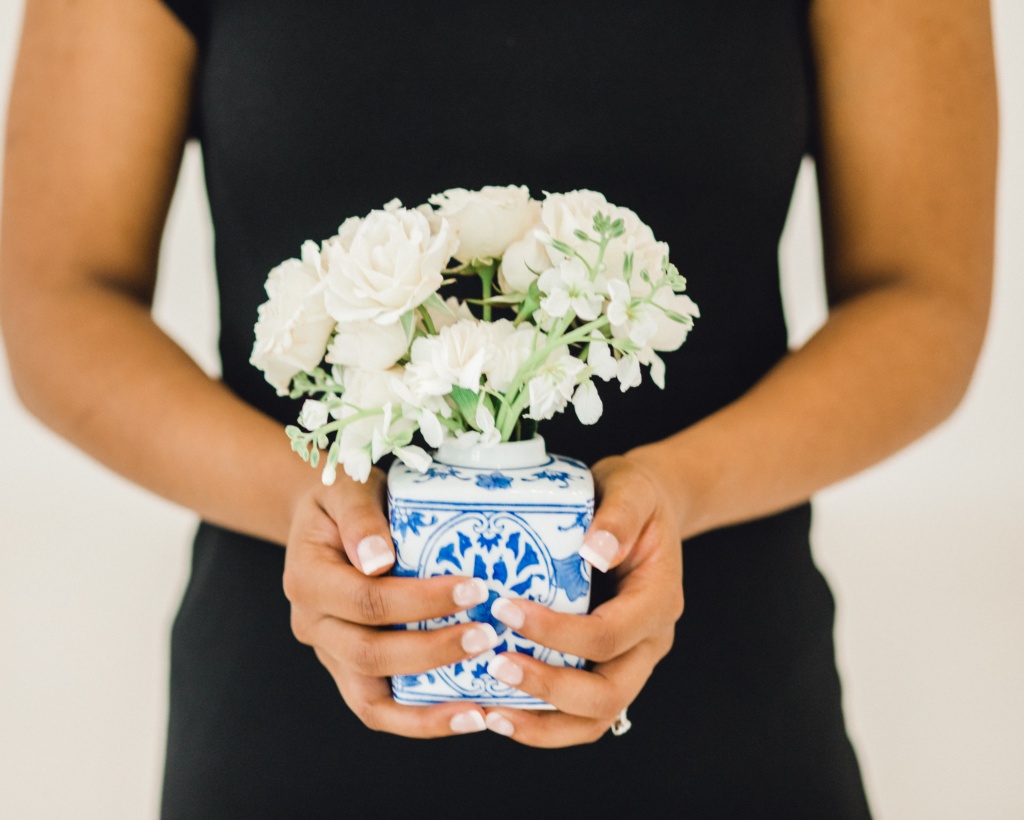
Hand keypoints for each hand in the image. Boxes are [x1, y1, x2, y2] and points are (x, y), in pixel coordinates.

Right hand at [282, 467, 503, 736]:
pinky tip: (468, 716)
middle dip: (433, 650)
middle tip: (487, 636)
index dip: (420, 600)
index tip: (473, 588)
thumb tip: (379, 560)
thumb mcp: (349, 487)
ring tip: (481, 705)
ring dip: (428, 707)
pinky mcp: (351, 672)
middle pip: (370, 654)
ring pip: (371, 701)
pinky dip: (421, 722)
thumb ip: (361, 517)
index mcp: (307, 579)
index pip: (366, 600)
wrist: (327, 518)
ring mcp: (330, 654)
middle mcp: (312, 625)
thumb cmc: (346, 498)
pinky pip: (381, 710)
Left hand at [481, 453, 684, 746]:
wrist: (645, 510)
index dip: (557, 632)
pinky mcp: (604, 668)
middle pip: (608, 693)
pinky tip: (496, 711)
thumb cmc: (634, 497)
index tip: (506, 611)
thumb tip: (596, 551)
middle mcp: (649, 642)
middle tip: (495, 664)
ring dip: (542, 722)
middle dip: (548, 687)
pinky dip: (541, 722)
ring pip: (595, 719)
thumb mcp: (632, 489)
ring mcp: (630, 662)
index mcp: (658, 601)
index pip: (609, 635)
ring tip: (489, 711)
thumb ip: (618, 517)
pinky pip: (579, 714)